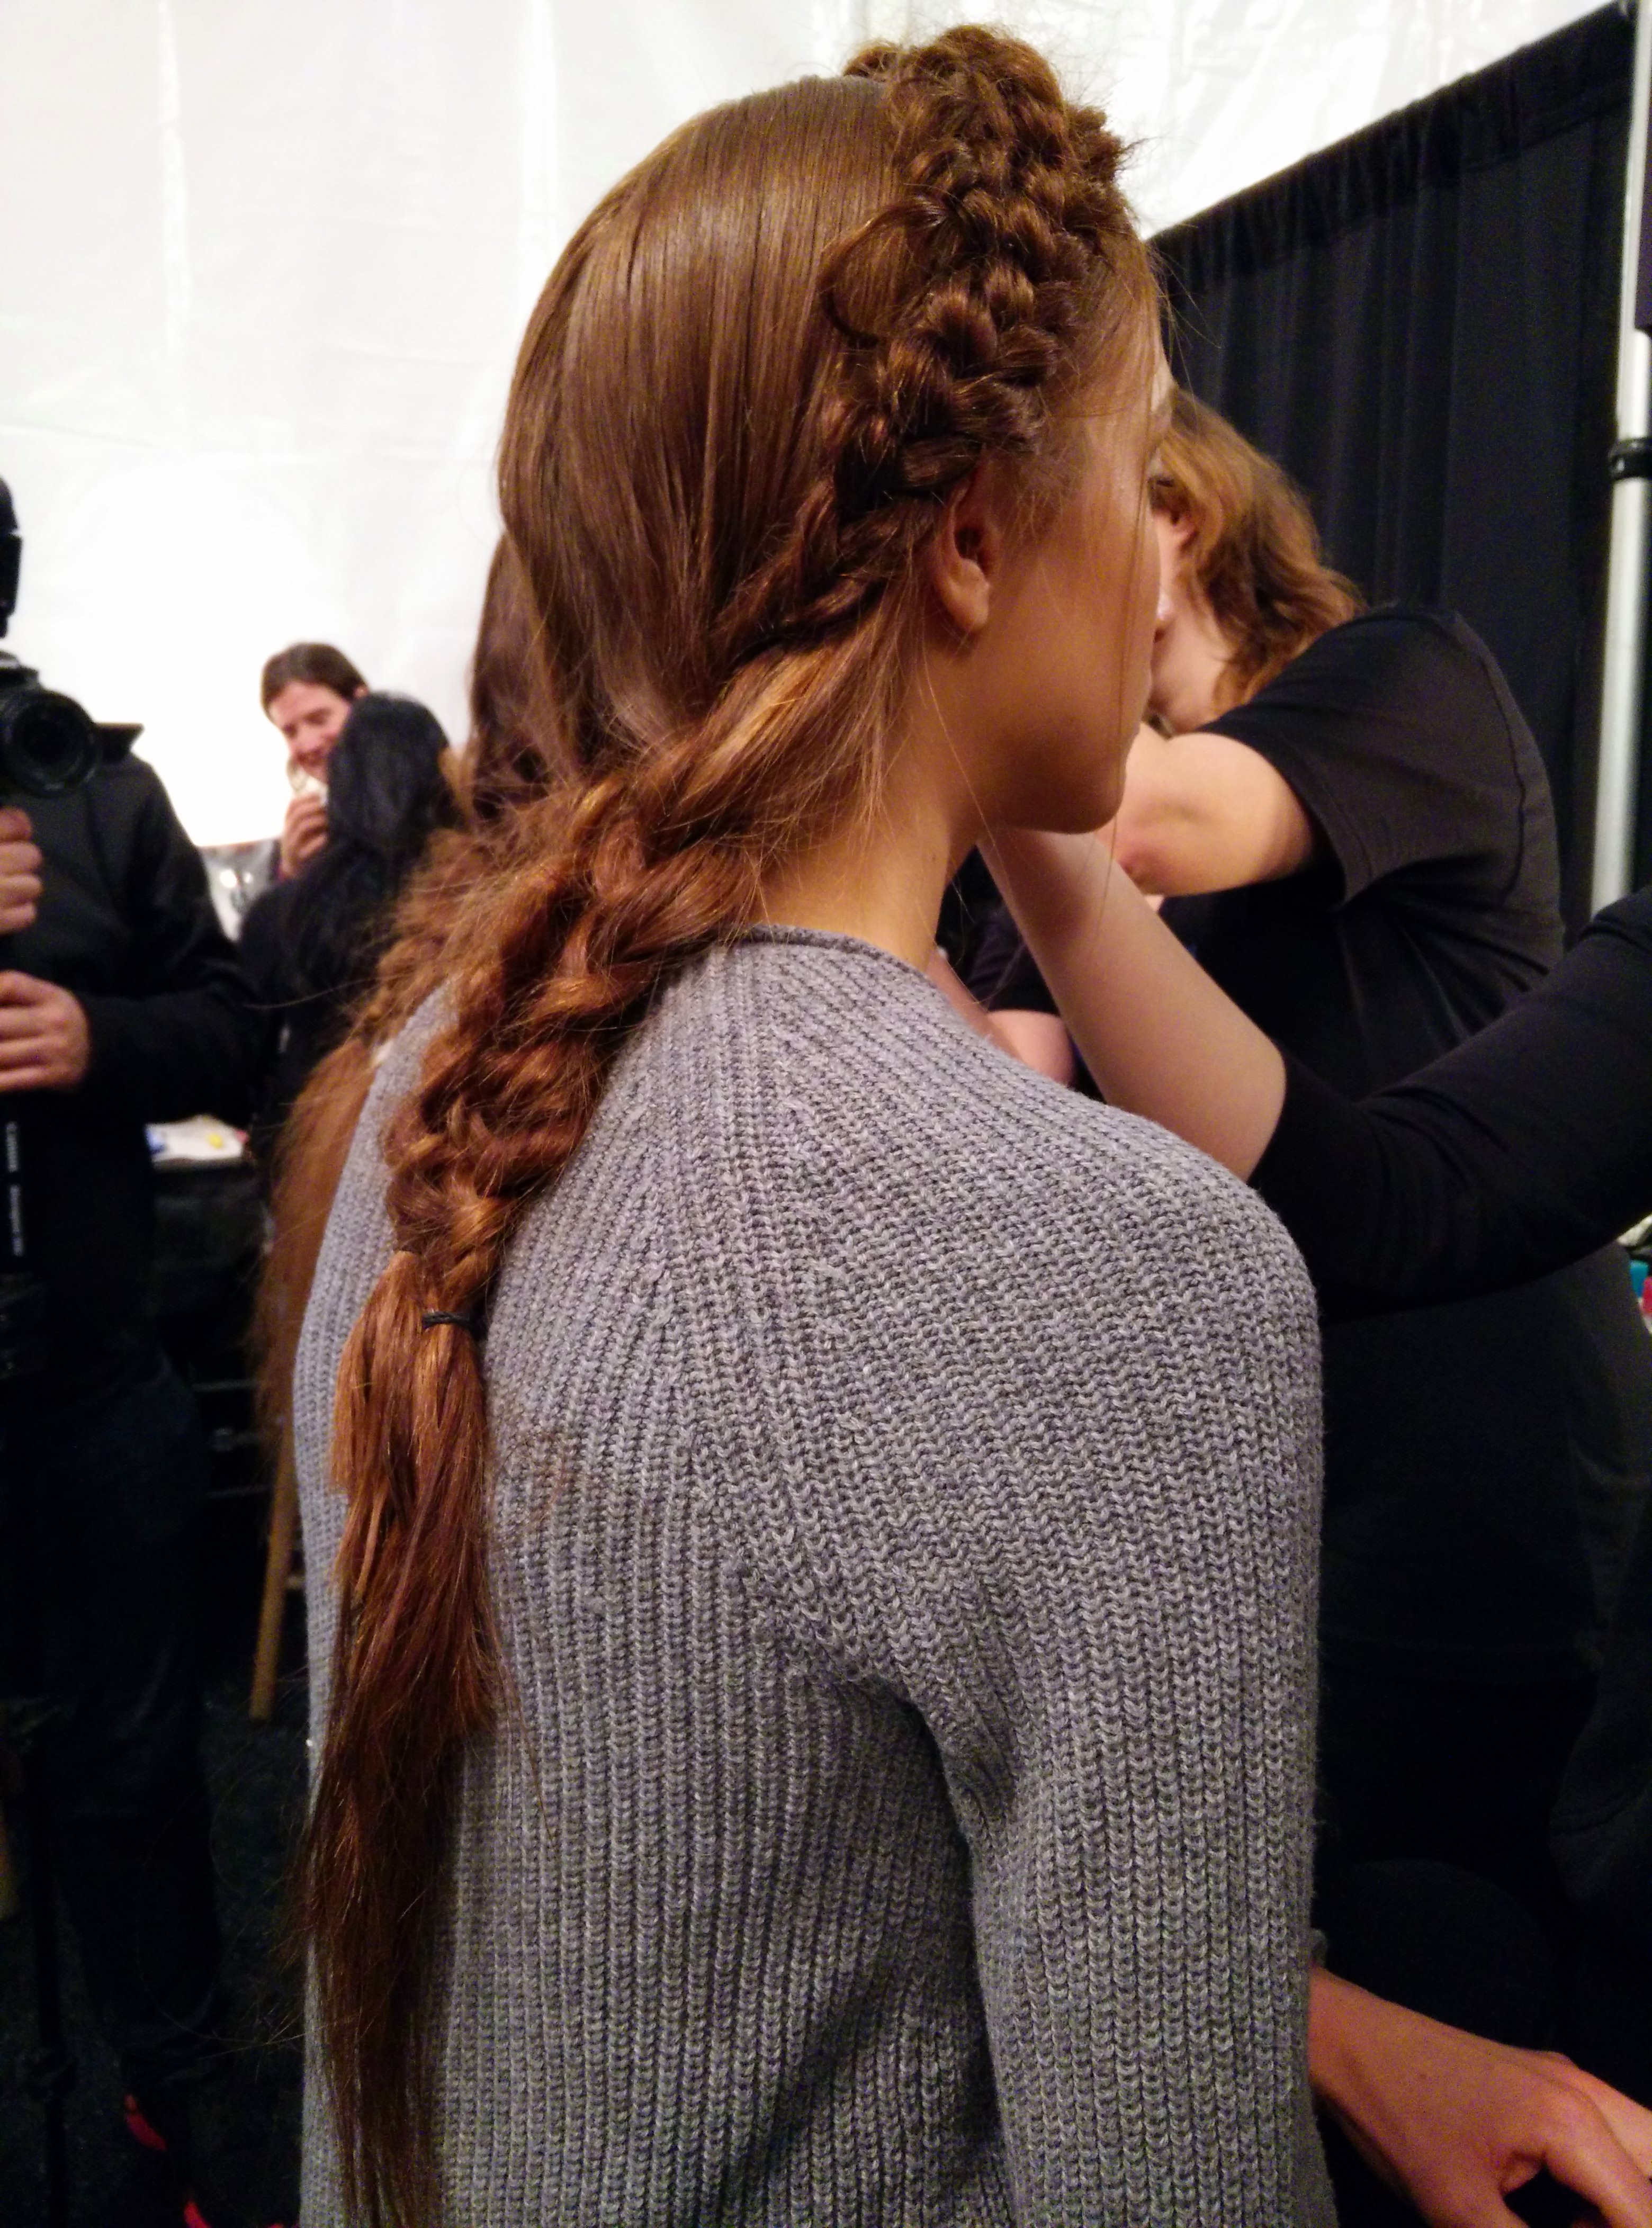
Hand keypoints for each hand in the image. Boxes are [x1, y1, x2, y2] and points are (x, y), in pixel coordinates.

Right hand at [0, 806, 41, 933]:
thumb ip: (0, 827)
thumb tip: (18, 823)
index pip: (17, 824)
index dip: (17, 828)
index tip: (11, 833)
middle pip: (31, 856)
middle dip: (18, 860)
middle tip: (0, 865)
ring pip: (33, 886)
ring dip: (18, 887)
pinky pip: (27, 914)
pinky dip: (16, 913)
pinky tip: (0, 908)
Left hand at [0, 971, 90, 1091]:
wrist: (99, 1050)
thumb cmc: (58, 1020)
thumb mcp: (44, 997)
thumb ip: (10, 992)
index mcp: (49, 996)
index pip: (10, 985)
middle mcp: (52, 1022)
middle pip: (0, 1023)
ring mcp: (53, 1051)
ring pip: (0, 1055)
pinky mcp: (51, 1076)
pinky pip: (10, 1080)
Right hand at [280, 791, 327, 877]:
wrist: (295, 869)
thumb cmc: (305, 844)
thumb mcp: (306, 828)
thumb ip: (313, 816)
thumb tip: (330, 800)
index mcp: (289, 822)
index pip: (293, 804)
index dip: (306, 797)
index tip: (320, 795)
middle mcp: (288, 831)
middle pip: (297, 814)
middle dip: (314, 808)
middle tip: (328, 806)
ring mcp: (292, 845)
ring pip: (301, 828)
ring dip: (317, 821)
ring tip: (329, 820)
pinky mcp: (298, 859)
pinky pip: (305, 849)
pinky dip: (317, 842)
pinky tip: (326, 838)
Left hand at [1309, 1967, 1651, 2227]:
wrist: (1345, 2042)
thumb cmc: (1393, 2118)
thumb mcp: (1460, 2209)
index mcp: (1570, 2121)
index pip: (1643, 2209)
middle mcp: (1584, 2091)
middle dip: (1637, 2216)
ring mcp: (1568, 2079)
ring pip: (1643, 2145)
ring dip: (1628, 2200)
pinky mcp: (1549, 2082)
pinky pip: (1611, 2134)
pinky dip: (1609, 2179)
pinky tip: (1572, 2215)